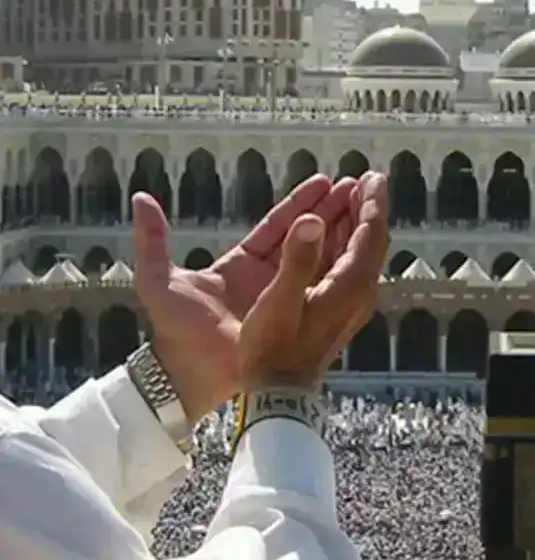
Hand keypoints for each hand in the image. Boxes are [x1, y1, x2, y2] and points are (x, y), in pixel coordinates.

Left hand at [132, 174, 360, 421]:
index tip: (325, 181)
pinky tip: (366, 252)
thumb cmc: (175, 332)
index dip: (300, 204)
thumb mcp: (159, 281)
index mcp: (240, 265)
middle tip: (357, 186)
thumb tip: (141, 197)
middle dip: (331, 211)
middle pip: (305, 237)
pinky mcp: (298, 321)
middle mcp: (268, 280)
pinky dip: (345, 270)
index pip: (276, 226)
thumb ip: (152, 240)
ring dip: (344, 235)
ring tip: (368, 208)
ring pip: (320, 260)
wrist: (192, 378)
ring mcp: (286, 300)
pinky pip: (326, 291)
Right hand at [238, 173, 389, 391]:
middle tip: (363, 179)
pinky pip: (348, 267)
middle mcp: (358, 293)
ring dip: (355, 223)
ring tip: (349, 196)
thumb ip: (298, 259)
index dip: (372, 204)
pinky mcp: (339, 310)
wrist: (279, 394)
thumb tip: (316, 220)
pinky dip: (343, 243)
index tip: (373, 177)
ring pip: (359, 253)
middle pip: (370, 241)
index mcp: (350, 287)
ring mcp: (350, 303)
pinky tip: (331, 233)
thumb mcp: (279, 303)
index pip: (371, 235)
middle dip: (366, 208)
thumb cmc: (272, 350)